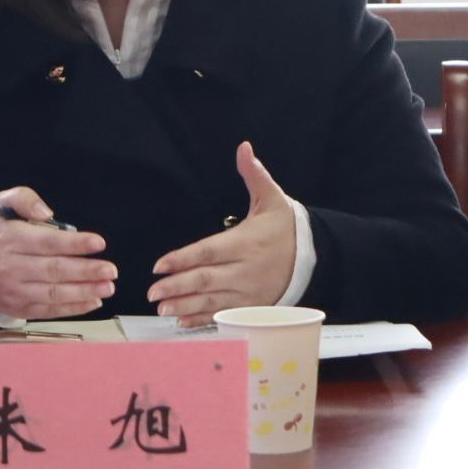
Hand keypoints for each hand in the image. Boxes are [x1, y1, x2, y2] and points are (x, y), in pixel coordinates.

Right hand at [0, 186, 117, 319]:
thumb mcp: (0, 204)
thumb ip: (24, 199)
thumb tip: (47, 213)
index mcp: (10, 239)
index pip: (47, 242)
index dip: (75, 244)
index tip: (98, 243)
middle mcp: (11, 267)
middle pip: (54, 271)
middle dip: (86, 271)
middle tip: (110, 269)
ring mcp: (14, 291)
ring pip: (53, 293)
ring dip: (84, 291)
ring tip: (107, 286)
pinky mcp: (17, 307)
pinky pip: (48, 309)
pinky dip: (72, 307)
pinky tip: (92, 300)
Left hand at [147, 141, 295, 327]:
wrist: (314, 259)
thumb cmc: (285, 227)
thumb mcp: (272, 198)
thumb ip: (254, 175)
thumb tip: (244, 148)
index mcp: (245, 243)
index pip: (209, 252)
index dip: (183, 259)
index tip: (160, 265)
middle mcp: (245, 270)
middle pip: (206, 280)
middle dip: (177, 286)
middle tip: (152, 292)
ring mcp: (248, 293)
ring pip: (212, 301)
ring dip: (185, 306)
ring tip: (162, 308)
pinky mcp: (251, 307)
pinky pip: (223, 315)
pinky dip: (202, 319)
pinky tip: (182, 320)